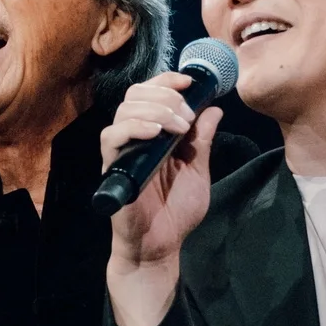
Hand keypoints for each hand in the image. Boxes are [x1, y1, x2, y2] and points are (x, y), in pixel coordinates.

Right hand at [102, 71, 223, 269]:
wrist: (160, 245)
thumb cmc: (176, 212)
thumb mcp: (198, 170)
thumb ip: (202, 141)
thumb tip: (214, 108)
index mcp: (154, 134)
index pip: (151, 93)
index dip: (168, 80)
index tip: (191, 81)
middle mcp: (134, 138)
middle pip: (136, 94)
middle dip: (165, 94)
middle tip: (187, 114)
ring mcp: (121, 152)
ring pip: (125, 110)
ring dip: (156, 109)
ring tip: (178, 126)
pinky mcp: (112, 168)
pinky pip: (112, 137)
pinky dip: (134, 127)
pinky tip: (156, 133)